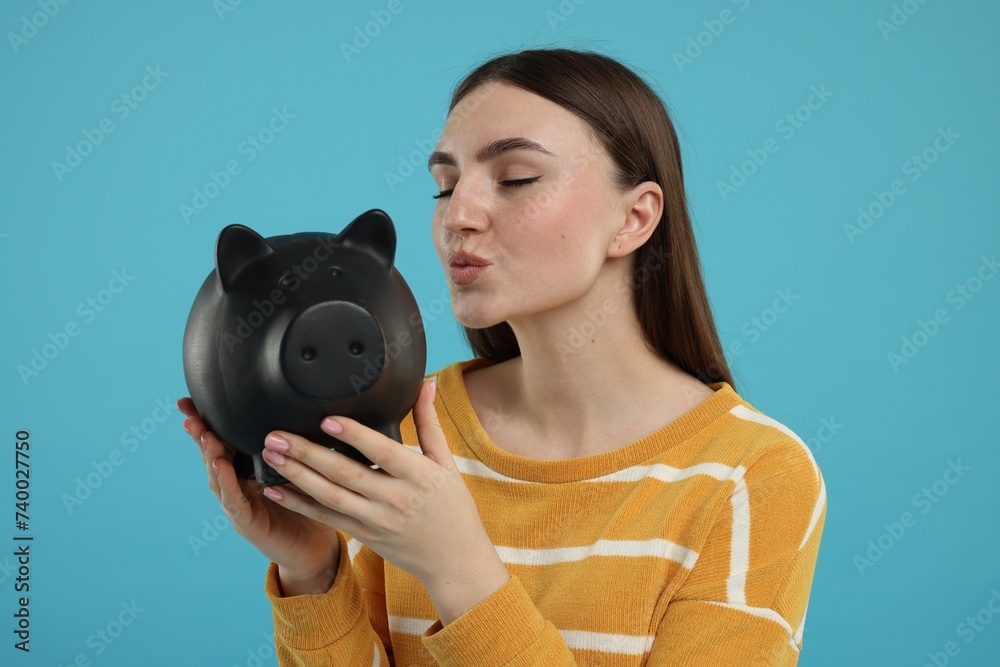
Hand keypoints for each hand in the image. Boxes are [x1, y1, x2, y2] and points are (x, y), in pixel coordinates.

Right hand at [178, 398, 340, 595]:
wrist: (314, 547)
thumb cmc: (307, 504)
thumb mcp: (300, 467)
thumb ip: (293, 444)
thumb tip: (303, 405)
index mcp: (247, 469)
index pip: (224, 440)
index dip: (207, 422)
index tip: (188, 401)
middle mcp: (237, 485)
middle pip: (213, 455)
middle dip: (200, 434)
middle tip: (191, 413)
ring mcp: (238, 505)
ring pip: (219, 477)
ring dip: (210, 455)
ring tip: (205, 435)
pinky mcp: (247, 524)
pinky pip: (234, 501)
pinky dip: (227, 483)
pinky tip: (221, 466)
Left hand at [256, 378, 510, 623]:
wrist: (455, 560)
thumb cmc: (453, 507)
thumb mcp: (445, 462)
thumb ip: (428, 422)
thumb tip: (426, 382)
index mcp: (418, 475)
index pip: (382, 453)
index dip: (355, 436)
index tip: (327, 421)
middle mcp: (394, 499)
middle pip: (346, 474)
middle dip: (307, 454)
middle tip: (277, 435)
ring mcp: (376, 520)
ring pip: (330, 496)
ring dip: (296, 475)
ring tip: (270, 455)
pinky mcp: (363, 534)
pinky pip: (326, 517)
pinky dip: (299, 504)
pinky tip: (275, 489)